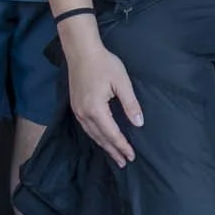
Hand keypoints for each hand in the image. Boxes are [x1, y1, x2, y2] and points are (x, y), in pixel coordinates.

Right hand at [63, 27, 142, 166]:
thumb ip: (131, 104)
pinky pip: (86, 127)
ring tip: (115, 155)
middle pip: (100, 138)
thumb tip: (139, 123)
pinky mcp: (75, 106)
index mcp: (96, 109)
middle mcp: (83, 113)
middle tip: (124, 162)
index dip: (122, 146)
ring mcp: (77, 110)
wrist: (81, 52)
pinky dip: (96, 136)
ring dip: (104, 146)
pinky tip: (102, 139)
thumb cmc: (104, 64)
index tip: (132, 156)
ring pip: (92, 134)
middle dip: (113, 151)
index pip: (111, 133)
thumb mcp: (122, 83)